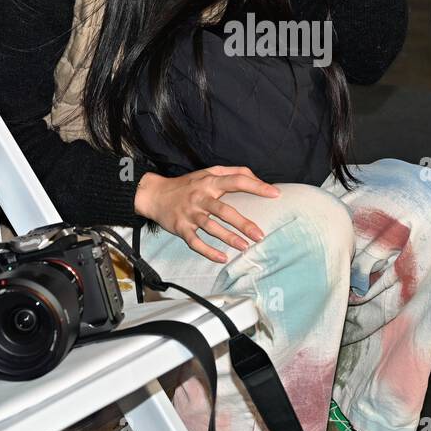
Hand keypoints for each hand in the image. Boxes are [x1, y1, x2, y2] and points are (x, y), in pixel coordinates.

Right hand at [134, 166, 280, 263]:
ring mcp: (190, 214)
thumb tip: (258, 179)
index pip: (237, 180)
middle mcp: (201, 197)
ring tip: (245, 247)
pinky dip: (208, 252)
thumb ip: (233, 172)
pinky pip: (195, 242)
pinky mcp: (181, 228)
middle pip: (224, 210)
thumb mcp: (208, 172)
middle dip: (243, 223)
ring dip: (229, 238)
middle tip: (260, 235)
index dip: (257, 186)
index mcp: (210, 181)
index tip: (275, 194)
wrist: (154, 195)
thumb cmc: (187, 184)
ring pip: (211, 228)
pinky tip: (222, 258)